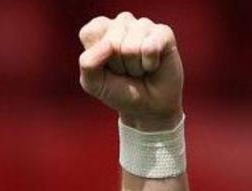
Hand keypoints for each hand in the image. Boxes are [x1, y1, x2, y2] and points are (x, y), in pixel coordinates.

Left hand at [78, 13, 182, 130]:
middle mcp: (121, 23)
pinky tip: (152, 65)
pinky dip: (149, 64)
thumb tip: (109, 44)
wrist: (147, 106)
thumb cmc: (118, 90)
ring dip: (134, 67)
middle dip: (117, 65)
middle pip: (111, 42)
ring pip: (131, 47)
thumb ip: (88, 64)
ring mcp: (143, 25)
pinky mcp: (163, 32)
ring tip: (138, 68)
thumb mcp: (93, 84)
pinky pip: (151, 47)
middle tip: (125, 71)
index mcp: (100, 30)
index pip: (90, 32)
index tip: (105, 68)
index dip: (96, 59)